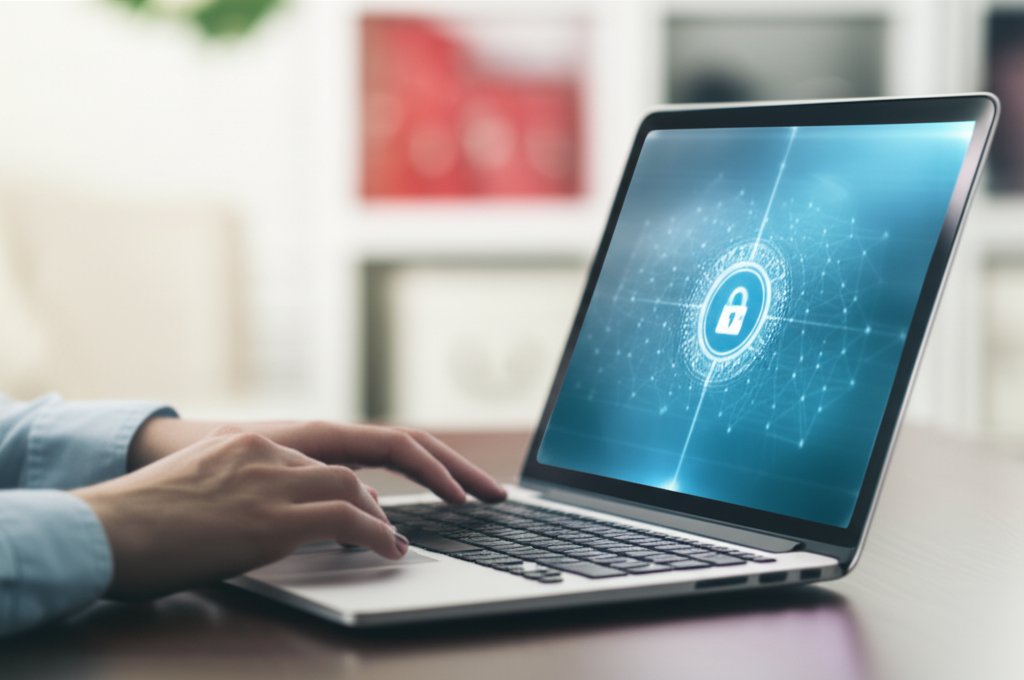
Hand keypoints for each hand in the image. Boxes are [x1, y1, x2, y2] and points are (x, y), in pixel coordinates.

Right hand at [75, 426, 406, 598]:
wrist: (103, 531)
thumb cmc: (129, 524)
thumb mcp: (185, 489)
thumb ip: (225, 491)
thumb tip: (242, 520)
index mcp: (238, 444)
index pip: (307, 460)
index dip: (334, 486)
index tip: (352, 505)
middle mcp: (260, 453)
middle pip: (336, 469)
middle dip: (366, 499)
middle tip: (381, 523)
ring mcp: (269, 483)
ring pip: (349, 488)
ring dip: (377, 519)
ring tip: (391, 541)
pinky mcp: (275, 519)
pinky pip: (345, 520)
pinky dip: (375, 534)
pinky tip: (387, 549)